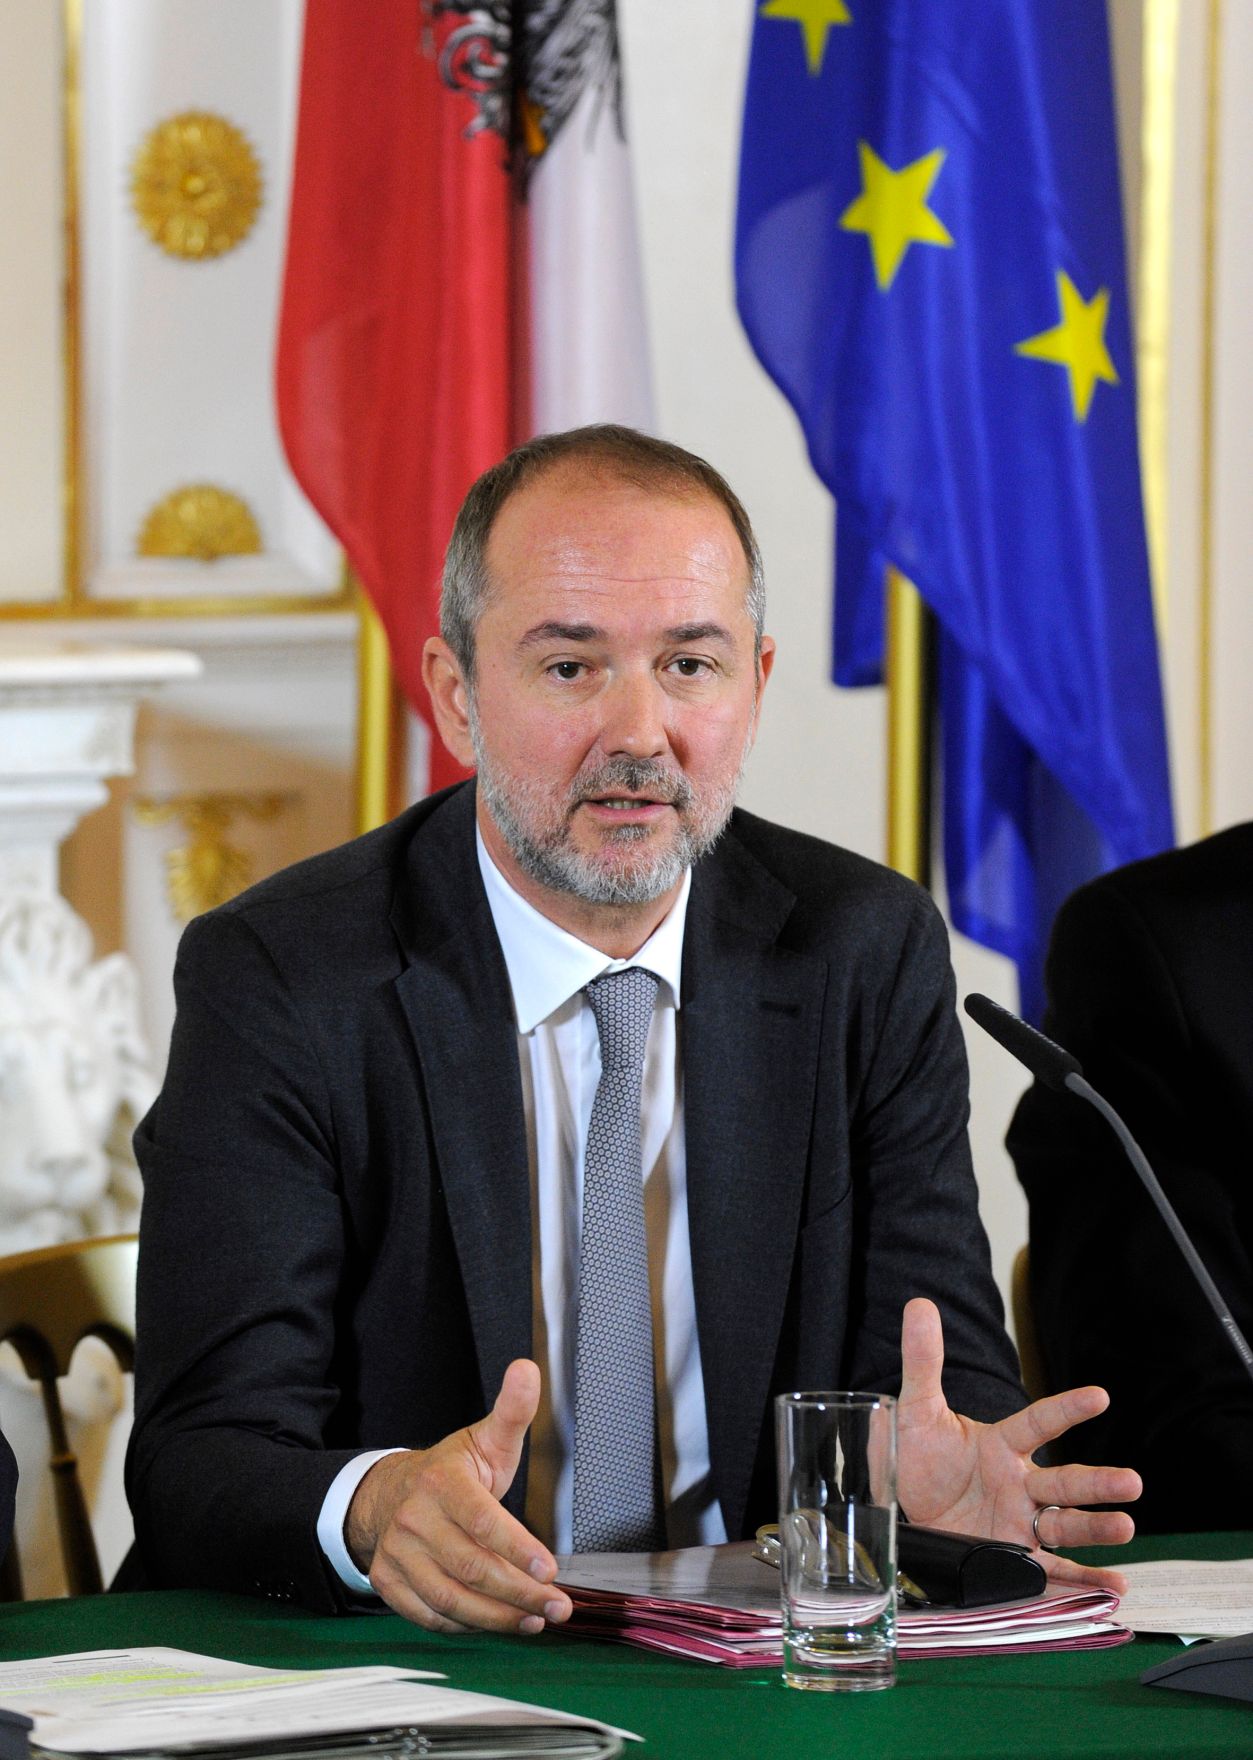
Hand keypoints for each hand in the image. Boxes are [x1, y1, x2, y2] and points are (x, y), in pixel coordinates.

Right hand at [345, 1358, 572, 1632]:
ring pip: (450, 1600)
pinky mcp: (388, 1583)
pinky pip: (429, 1616)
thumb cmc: (451, 1472)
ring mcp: (397, 1555)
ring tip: (536, 1619)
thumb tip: (527, 1369)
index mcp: (441, 1483)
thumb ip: (512, 1411)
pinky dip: (466, 1626)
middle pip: (470, 1568)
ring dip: (497, 1617)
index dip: (517, 1549)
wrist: (389, 1493)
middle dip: (519, 1592)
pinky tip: (498, 1622)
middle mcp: (413, 1521)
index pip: (482, 1521)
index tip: (551, 1569)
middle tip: (558, 1606)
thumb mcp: (484, 1439)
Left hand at [896, 1299, 1140, 1591]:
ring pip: (1067, 1524)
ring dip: (1097, 1527)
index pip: (1039, 1423)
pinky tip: (1115, 1587)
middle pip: (1064, 1481)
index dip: (1067, 1409)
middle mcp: (1020, 1484)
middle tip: (1131, 1482)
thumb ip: (923, 1360)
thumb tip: (919, 1305)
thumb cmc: (916, 1459)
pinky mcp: (1014, 1559)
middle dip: (1097, 1482)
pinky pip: (1052, 1571)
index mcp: (1001, 1446)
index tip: (1099, 1396)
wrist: (903, 1512)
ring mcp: (1021, 1523)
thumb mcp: (915, 1410)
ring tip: (1126, 1526)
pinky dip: (1083, 1581)